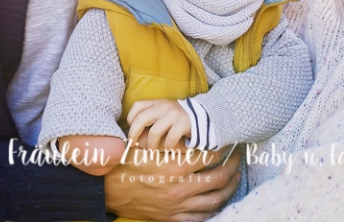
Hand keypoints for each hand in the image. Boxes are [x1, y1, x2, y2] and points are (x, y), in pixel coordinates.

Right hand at [104, 146, 241, 221]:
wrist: (105, 189)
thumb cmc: (126, 163)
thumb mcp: (147, 145)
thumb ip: (171, 140)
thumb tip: (193, 131)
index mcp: (174, 166)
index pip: (209, 156)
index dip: (222, 148)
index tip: (227, 142)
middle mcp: (179, 188)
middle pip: (218, 179)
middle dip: (233, 167)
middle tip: (238, 158)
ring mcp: (176, 206)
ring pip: (214, 200)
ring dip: (228, 188)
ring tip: (234, 178)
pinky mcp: (171, 218)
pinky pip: (200, 218)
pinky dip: (213, 210)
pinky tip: (217, 201)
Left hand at [127, 99, 190, 149]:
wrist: (200, 115)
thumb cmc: (175, 117)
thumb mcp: (162, 111)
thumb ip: (150, 117)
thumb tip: (134, 134)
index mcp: (157, 103)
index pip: (138, 106)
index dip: (131, 117)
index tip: (131, 128)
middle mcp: (163, 107)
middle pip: (141, 119)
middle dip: (134, 133)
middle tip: (133, 143)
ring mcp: (173, 115)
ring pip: (154, 132)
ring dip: (151, 145)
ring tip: (152, 150)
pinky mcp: (183, 124)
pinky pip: (170, 138)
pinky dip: (167, 146)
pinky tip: (167, 148)